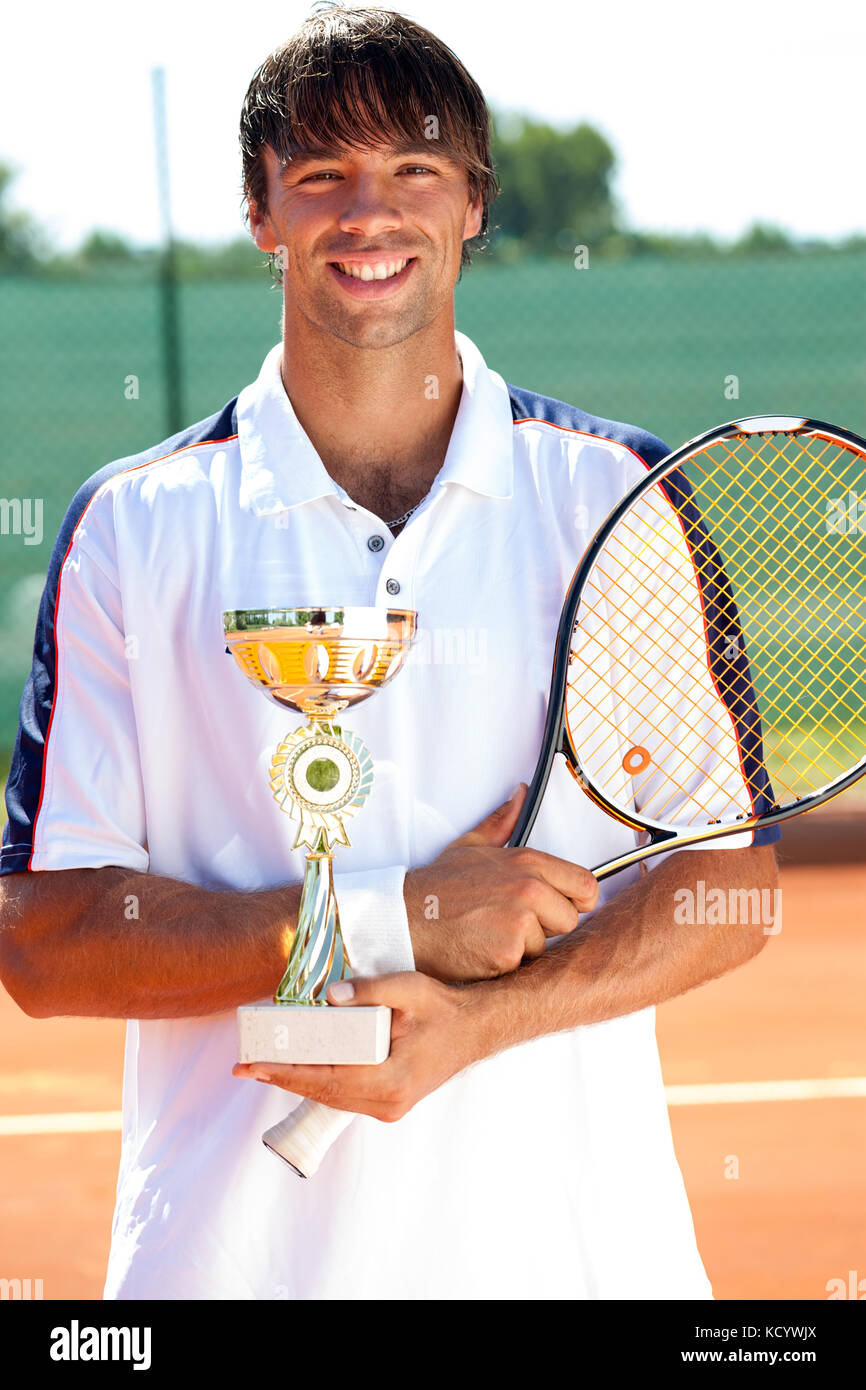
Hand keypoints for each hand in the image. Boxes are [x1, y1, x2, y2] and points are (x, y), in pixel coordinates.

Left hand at [232, 972, 482, 1120]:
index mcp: (390, 1081)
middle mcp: (387, 1104)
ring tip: (261, 1066)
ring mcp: (388, 1108)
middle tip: (243, 1066)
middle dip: (280, 1077)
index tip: (251, 1066)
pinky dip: (318, 1081)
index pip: (324, 1078)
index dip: (283, 1071)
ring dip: (296, 1080)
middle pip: (320, 1092)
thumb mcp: (410, 990)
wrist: (476, 1030)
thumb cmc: (444, 1009)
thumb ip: (370, 990)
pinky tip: (298, 1068)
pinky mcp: (389, 1103)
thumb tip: (330, 994)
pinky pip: (343, 1095)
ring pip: (330, 1096)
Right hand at [404, 784, 598, 982]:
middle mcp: (529, 889)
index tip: (561, 906)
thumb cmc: (437, 888)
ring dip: (524, 948)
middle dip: (546, 926)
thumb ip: (502, 822)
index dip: (576, 900)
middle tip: (510, 922)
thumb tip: (520, 795)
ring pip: (546, 946)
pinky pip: (524, 966)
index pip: (585, 884)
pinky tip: (482, 950)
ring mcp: (520, 922)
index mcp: (527, 863)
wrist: (405, 919)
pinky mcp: (508, 953)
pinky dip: (505, 964)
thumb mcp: (471, 846)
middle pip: (570, 919)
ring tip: (490, 934)